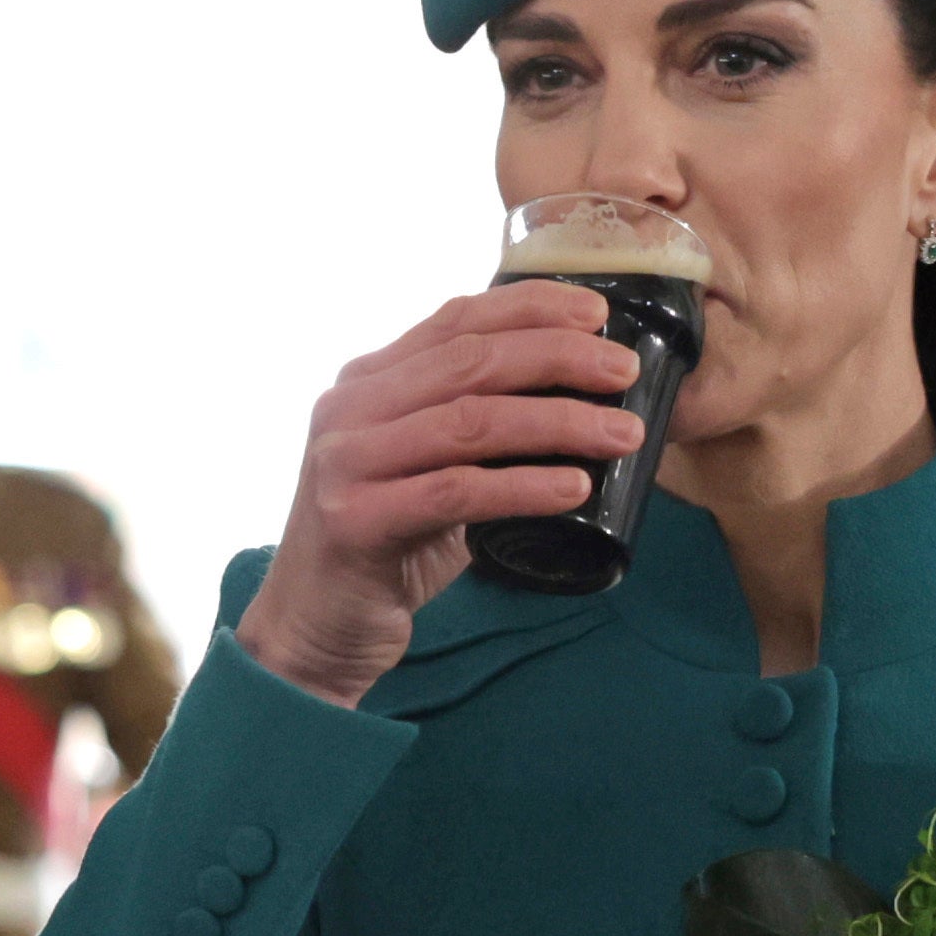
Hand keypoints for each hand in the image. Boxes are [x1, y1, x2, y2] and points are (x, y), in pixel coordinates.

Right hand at [231, 283, 642, 706]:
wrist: (311, 628)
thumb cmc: (386, 547)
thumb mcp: (423, 469)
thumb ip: (469, 428)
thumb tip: (579, 398)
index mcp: (366, 382)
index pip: (455, 319)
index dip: (531, 307)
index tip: (598, 312)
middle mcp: (348, 409)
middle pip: (469, 362)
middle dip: (558, 357)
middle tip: (624, 371)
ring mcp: (344, 463)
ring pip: (468, 422)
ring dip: (558, 422)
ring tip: (622, 434)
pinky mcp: (353, 520)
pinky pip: (455, 493)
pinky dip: (522, 487)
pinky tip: (574, 488)